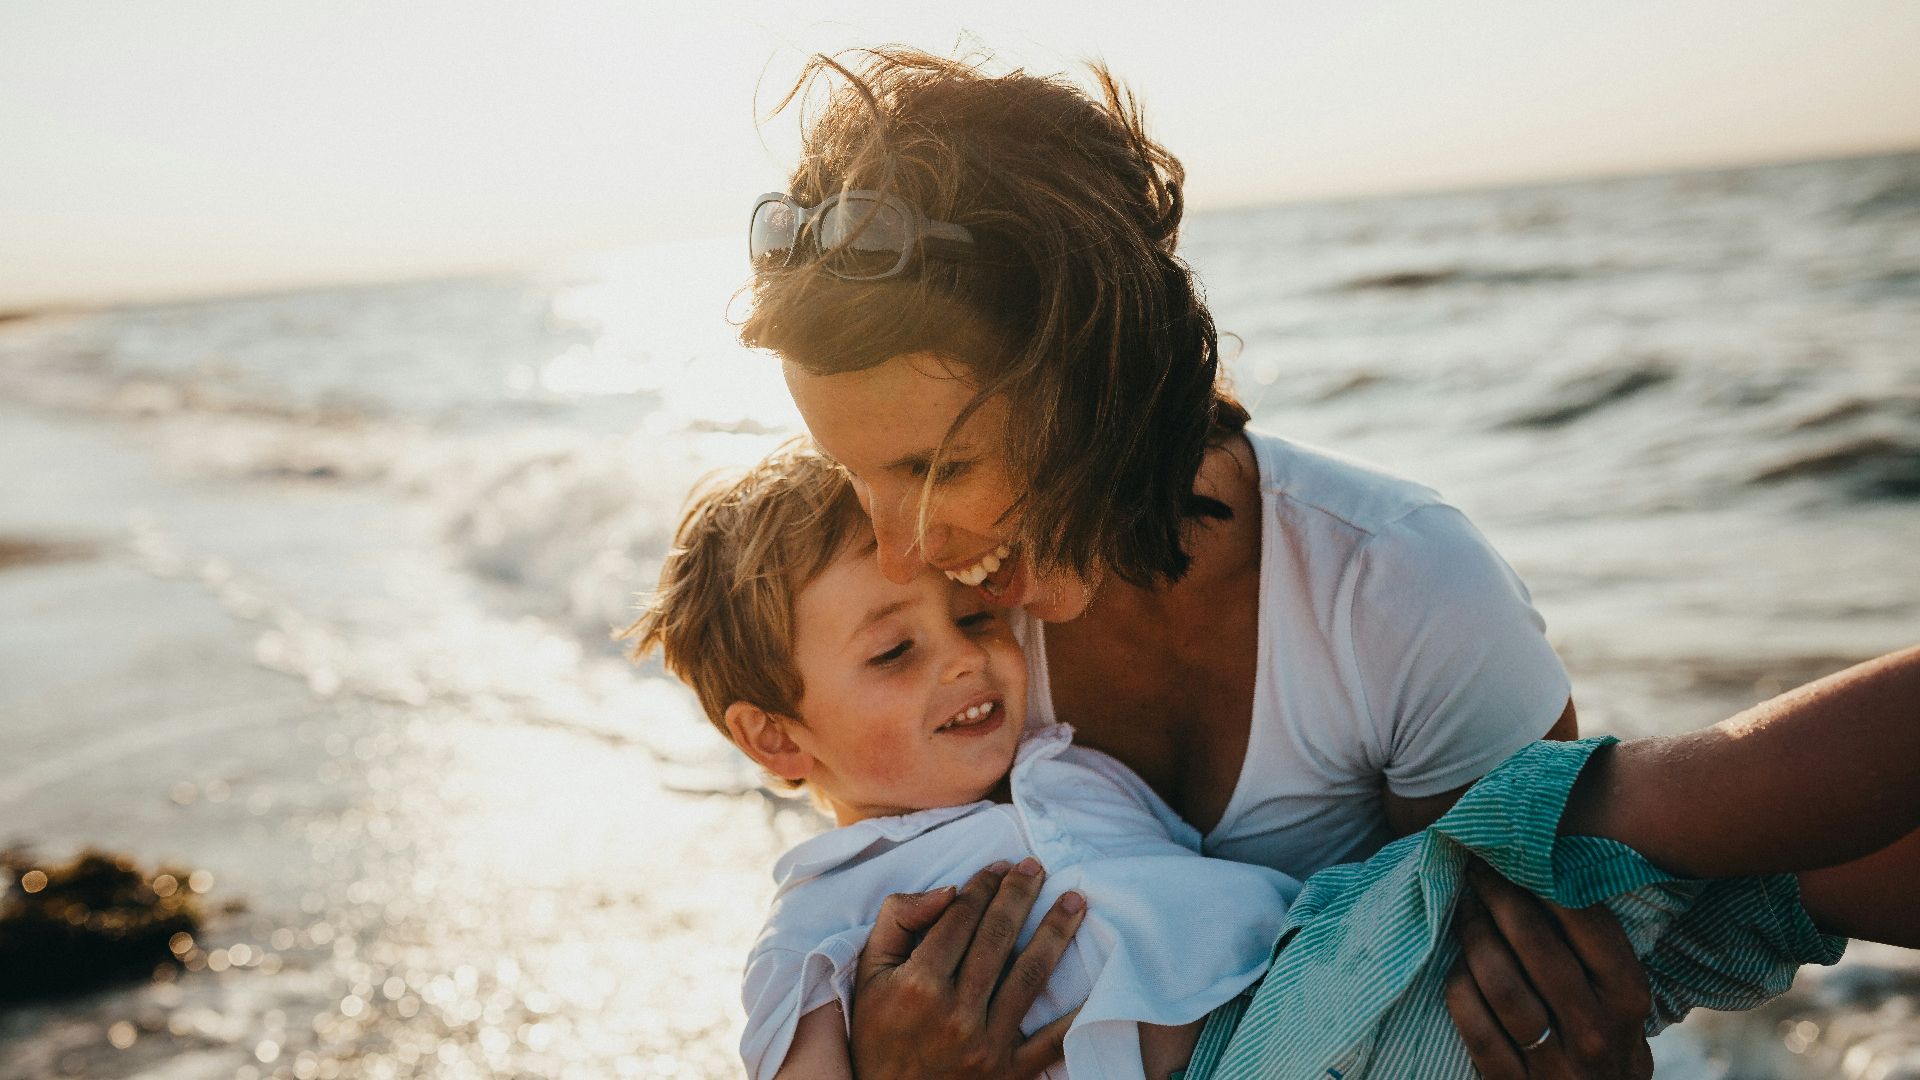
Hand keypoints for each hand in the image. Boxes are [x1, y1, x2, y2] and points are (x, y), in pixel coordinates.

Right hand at [850, 858, 1087, 1079]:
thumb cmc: (878, 1034)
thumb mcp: (869, 974)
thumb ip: (898, 922)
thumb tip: (947, 890)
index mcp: (918, 984)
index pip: (960, 918)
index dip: (982, 885)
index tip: (999, 866)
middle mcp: (955, 1012)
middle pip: (998, 938)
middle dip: (1020, 894)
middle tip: (1036, 867)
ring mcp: (986, 1044)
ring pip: (1030, 976)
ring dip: (1056, 932)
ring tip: (1075, 901)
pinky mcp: (1010, 1074)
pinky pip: (1052, 1041)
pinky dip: (1077, 1014)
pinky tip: (1097, 982)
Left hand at [1443, 860, 1653, 1078]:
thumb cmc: (1604, 1044)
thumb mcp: (1619, 1003)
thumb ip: (1597, 952)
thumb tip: (1553, 869)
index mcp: (1628, 999)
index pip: (1587, 923)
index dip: (1543, 880)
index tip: (1513, 852)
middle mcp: (1596, 1031)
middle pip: (1535, 944)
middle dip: (1498, 896)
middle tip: (1475, 867)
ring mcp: (1554, 1065)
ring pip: (1501, 983)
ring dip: (1473, 936)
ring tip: (1461, 908)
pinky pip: (1475, 1028)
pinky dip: (1459, 990)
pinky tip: (1454, 967)